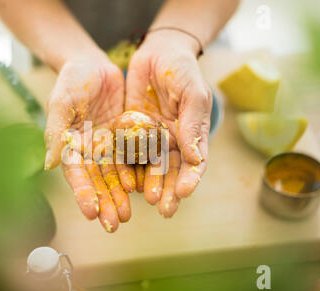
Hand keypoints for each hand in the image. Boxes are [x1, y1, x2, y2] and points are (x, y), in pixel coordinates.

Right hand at [44, 56, 130, 231]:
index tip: (91, 213)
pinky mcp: (123, 138)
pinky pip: (130, 159)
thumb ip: (56, 132)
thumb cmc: (72, 80)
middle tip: (113, 224)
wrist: (93, 64)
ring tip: (125, 216)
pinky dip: (134, 175)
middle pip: (96, 181)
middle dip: (103, 203)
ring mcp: (106, 146)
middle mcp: (88, 151)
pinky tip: (140, 190)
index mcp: (69, 146)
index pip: (76, 174)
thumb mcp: (62, 102)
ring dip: (118, 197)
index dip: (83, 193)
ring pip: (113, 176)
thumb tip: (48, 164)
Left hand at [125, 31, 211, 216]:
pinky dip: (128, 167)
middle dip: (168, 190)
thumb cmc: (182, 69)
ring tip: (145, 201)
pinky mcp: (131, 132)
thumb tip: (195, 159)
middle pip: (171, 171)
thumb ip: (193, 123)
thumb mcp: (192, 92)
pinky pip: (129, 152)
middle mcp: (172, 141)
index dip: (190, 179)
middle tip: (164, 210)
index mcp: (192, 135)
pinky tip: (125, 181)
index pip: (194, 163)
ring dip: (149, 185)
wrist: (158, 51)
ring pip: (150, 167)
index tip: (183, 193)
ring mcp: (151, 138)